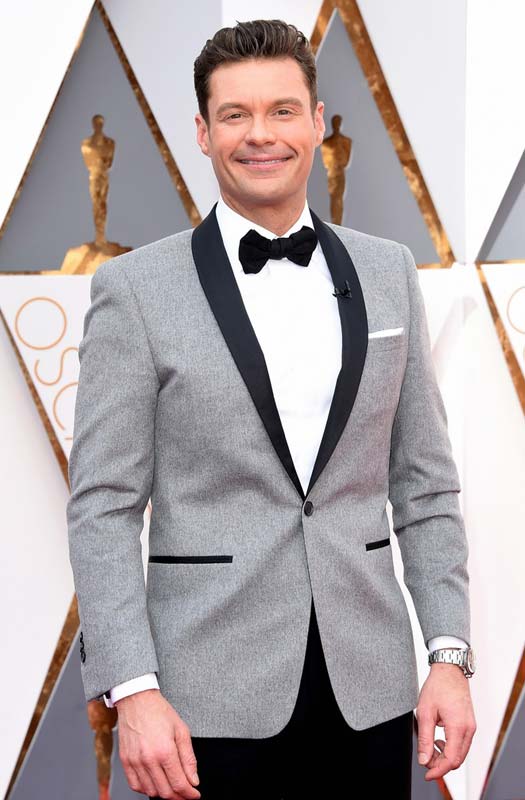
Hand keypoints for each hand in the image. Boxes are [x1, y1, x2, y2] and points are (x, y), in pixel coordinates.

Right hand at [115, 689, 200, 798]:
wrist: (137, 700)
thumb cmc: (159, 712)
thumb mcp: (182, 730)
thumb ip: (189, 758)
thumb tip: (193, 780)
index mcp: (165, 750)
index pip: (179, 784)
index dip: (189, 794)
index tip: (194, 795)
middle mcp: (148, 759)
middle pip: (165, 792)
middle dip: (178, 796)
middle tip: (185, 792)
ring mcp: (135, 762)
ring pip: (151, 791)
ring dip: (163, 793)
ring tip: (171, 785)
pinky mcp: (125, 761)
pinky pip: (136, 785)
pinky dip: (147, 789)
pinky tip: (155, 782)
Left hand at [415, 663, 476, 781]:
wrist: (450, 670)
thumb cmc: (438, 686)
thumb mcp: (425, 712)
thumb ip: (424, 738)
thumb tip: (423, 759)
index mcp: (458, 727)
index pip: (451, 760)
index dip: (438, 770)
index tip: (427, 774)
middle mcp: (468, 729)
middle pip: (457, 760)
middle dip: (441, 764)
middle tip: (425, 759)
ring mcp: (471, 726)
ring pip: (460, 753)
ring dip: (446, 756)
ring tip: (430, 747)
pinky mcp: (470, 724)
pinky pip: (462, 743)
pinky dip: (451, 747)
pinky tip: (438, 740)